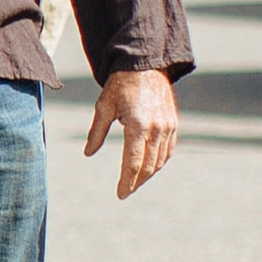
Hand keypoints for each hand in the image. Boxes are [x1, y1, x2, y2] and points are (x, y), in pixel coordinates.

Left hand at [85, 68, 177, 198]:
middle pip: (148, 166)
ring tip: (135, 183)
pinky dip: (160, 162)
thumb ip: (96, 132)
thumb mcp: (103, 106)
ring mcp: (168, 127)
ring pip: (160, 161)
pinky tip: (150, 168)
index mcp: (137, 124)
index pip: (133, 162)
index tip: (120, 194)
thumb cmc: (120, 85)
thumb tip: (88, 153)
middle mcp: (156, 128)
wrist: (145, 66)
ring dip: (148, 175)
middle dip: (137, 182)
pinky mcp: (173, 124)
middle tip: (126, 192)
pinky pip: (168, 150)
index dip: (127, 181)